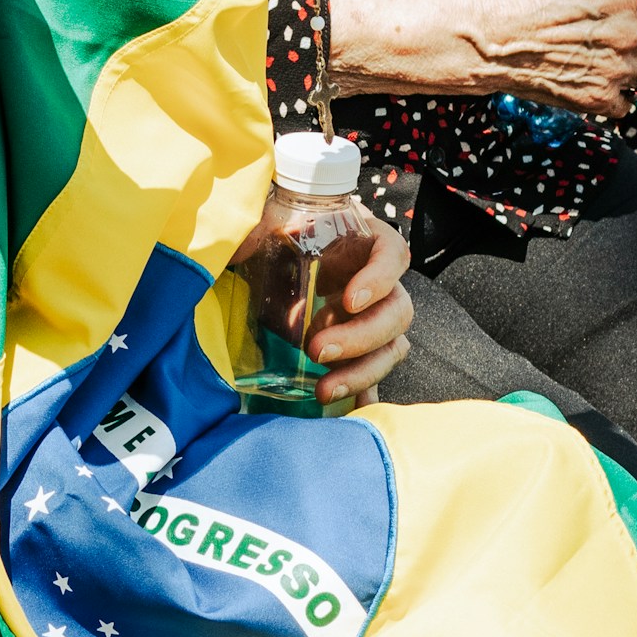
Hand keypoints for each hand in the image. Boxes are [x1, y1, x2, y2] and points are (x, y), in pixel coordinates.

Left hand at [229, 209, 413, 404]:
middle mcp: (382, 283)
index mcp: (368, 244)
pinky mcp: (363, 349)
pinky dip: (363, 393)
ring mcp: (376, 319)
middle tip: (316, 350)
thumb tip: (240, 241)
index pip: (393, 255)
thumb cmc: (284, 233)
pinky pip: (374, 374)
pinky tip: (347, 411)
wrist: (281, 257)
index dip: (379, 279)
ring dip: (361, 372)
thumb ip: (262, 229)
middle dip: (360, 337)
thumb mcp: (275, 226)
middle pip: (396, 312)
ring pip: (392, 348)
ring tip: (324, 390)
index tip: (349, 299)